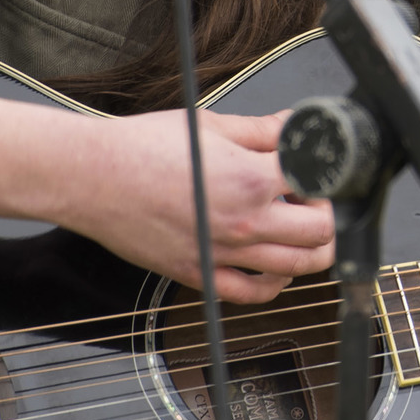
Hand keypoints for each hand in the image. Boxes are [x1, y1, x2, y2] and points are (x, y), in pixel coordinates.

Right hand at [45, 108, 333, 301]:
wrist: (91, 177)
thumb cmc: (140, 148)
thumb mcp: (210, 126)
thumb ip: (261, 131)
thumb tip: (291, 126)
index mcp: (250, 179)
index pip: (317, 183)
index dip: (325, 174)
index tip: (318, 170)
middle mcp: (243, 223)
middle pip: (320, 234)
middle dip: (327, 215)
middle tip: (315, 201)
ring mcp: (223, 254)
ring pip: (297, 268)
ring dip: (313, 251)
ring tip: (302, 231)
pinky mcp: (199, 275)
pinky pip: (253, 294)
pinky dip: (275, 284)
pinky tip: (274, 266)